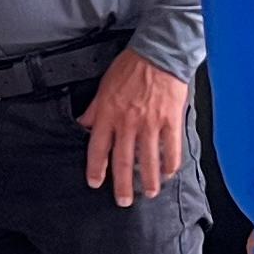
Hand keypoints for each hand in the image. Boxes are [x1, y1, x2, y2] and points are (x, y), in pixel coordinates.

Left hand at [80, 52, 190, 206]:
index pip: (98, 148)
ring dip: (147, 180)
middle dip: (122, 185)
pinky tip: (168, 173)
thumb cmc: (132, 66)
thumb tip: (83, 124)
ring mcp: (150, 123)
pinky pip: (170, 149)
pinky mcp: (170, 121)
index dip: (96, 169)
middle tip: (123, 201)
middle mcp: (127, 122)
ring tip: (148, 193)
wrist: (159, 52)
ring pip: (147, 160)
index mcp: (108, 113)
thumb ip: (95, 109)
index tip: (95, 183)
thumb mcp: (105, 85)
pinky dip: (169, 164)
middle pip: (122, 161)